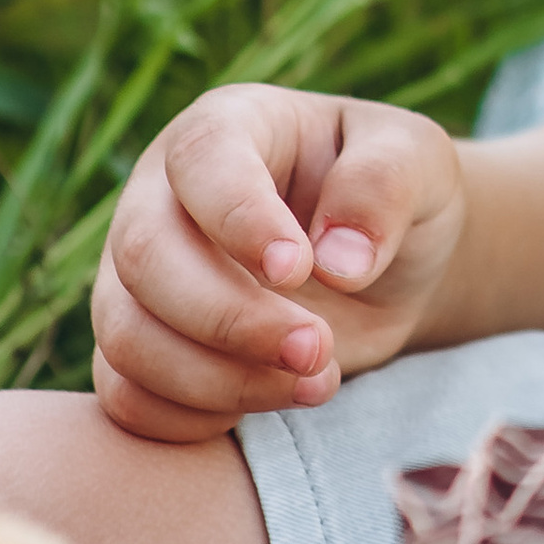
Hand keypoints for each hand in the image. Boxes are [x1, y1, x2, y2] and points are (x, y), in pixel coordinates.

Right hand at [92, 85, 467, 444]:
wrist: (388, 267)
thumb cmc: (396, 195)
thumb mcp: (417, 162)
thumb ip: (383, 188)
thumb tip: (338, 261)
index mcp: (231, 126)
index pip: (203, 159)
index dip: (239, 218)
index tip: (298, 270)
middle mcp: (164, 195)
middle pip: (148, 258)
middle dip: (232, 319)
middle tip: (318, 348)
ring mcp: (138, 276)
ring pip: (128, 336)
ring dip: (218, 378)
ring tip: (316, 381)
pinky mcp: (139, 346)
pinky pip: (126, 396)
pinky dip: (191, 417)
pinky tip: (269, 403)